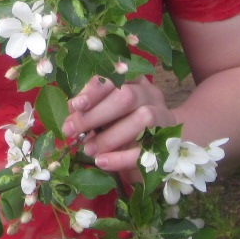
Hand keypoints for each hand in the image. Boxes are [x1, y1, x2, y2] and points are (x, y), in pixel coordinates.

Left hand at [60, 74, 175, 177]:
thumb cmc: (127, 121)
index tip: (76, 105)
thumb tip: (73, 109)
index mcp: (134, 80)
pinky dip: (121, 158)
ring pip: (143, 119)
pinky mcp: (168, 143)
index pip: (116, 76)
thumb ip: (92, 107)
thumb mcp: (109, 110)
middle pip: (127, 96)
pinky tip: (102, 162)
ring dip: (110, 136)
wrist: (164, 142)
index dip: (95, 89)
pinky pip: (146, 150)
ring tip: (88, 149)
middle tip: (72, 130)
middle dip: (97, 114)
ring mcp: (163, 117)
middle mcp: (150, 94)